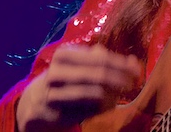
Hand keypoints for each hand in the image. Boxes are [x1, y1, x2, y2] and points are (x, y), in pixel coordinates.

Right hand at [16, 45, 142, 131]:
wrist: (33, 102)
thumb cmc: (64, 78)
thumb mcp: (79, 64)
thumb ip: (104, 60)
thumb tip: (133, 61)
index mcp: (64, 55)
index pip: (100, 58)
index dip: (121, 64)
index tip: (137, 70)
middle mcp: (56, 73)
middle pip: (98, 75)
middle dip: (120, 80)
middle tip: (133, 83)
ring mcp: (53, 94)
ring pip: (94, 95)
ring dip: (112, 96)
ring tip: (118, 95)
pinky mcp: (55, 115)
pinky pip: (87, 112)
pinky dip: (102, 109)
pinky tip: (105, 105)